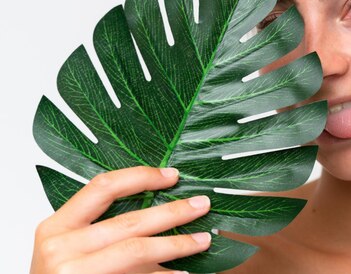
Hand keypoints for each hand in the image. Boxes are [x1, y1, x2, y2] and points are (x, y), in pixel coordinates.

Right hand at [30, 166, 211, 273]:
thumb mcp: (67, 248)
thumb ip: (98, 226)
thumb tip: (157, 205)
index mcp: (56, 227)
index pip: (103, 187)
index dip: (141, 177)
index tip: (172, 176)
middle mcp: (62, 248)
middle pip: (130, 221)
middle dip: (173, 212)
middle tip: (202, 204)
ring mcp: (74, 273)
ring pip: (138, 250)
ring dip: (177, 244)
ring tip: (204, 240)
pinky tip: (184, 273)